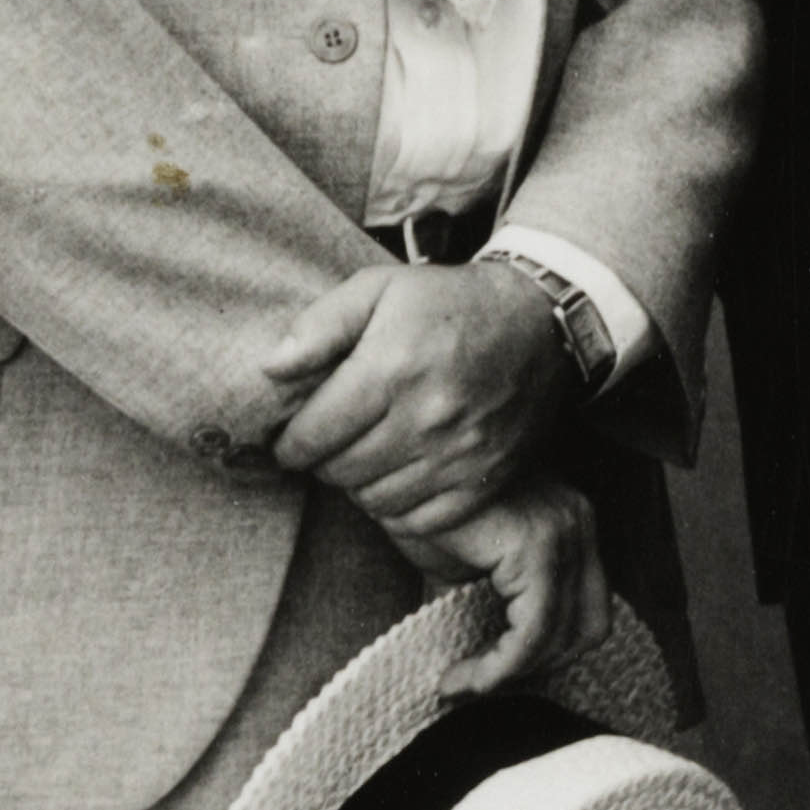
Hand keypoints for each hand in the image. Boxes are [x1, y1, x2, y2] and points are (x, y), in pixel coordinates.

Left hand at [248, 256, 577, 552]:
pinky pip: (423, 520)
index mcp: (391, 368)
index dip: (290, 444)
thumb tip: (271, 369)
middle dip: (322, 463)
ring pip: (378, 500)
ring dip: (359, 485)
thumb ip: (320, 325)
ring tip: (361, 460)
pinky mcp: (487, 478)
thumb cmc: (448, 302)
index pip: (315, 434)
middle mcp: (426, 417)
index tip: (289, 441)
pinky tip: (397, 479)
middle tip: (325, 448)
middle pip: (342, 471)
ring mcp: (460, 454)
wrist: (539, 321)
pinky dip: (400, 509)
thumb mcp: (379, 288)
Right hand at [431, 477, 608, 688]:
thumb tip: (480, 670)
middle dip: (537, 669)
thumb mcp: (464, 570)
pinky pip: (531, 631)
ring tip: (461, 683)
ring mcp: (562, 530)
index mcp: (572, 522)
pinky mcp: (535, 545)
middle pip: (588, 629)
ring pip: (559, 637)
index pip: (590, 612)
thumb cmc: (422, 510)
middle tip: (480, 683)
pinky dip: (500, 666)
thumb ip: (487, 609)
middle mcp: (578, 521)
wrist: (387, 471)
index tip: (497, 674)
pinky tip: (462, 676)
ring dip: (510, 674)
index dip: (550, 653)